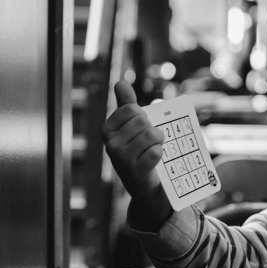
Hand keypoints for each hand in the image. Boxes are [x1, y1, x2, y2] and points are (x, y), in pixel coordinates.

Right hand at [100, 81, 164, 200]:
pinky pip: (156, 152)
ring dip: (159, 140)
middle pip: (142, 121)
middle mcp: (110, 145)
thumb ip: (125, 104)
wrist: (144, 184)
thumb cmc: (137, 150)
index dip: (142, 116)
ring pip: (151, 135)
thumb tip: (120, 82)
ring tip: (152, 149)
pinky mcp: (135, 171)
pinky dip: (160, 153)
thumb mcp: (130, 126)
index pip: (132, 109)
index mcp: (106, 130)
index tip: (139, 129)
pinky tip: (153, 160)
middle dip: (151, 129)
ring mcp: (121, 159)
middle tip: (147, 142)